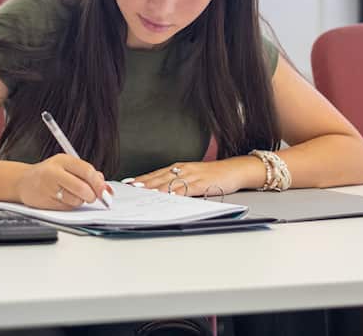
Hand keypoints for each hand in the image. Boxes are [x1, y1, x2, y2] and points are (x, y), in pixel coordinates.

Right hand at [15, 153, 110, 210]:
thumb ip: (86, 174)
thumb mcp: (67, 166)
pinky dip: (69, 206)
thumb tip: (106, 187)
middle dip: (91, 196)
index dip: (99, 183)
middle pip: (82, 188)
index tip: (106, 191)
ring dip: (79, 201)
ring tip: (71, 194)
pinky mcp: (46, 202)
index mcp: (63, 160)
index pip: (87, 171)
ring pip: (76, 200)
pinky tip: (62, 198)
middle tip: (92, 196)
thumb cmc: (48, 174)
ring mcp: (49, 187)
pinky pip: (67, 208)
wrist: (23, 182)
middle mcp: (55, 172)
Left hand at [127, 158, 254, 196]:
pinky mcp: (203, 183)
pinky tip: (168, 196)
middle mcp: (183, 170)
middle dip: (143, 183)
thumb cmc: (213, 175)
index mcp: (178, 168)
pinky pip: (187, 188)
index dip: (141, 178)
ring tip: (142, 192)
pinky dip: (177, 192)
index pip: (155, 173)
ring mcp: (192, 176)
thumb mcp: (192, 176)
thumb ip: (177, 183)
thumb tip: (160, 191)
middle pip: (159, 177)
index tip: (127, 184)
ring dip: (156, 187)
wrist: (234, 170)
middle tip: (129, 188)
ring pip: (170, 182)